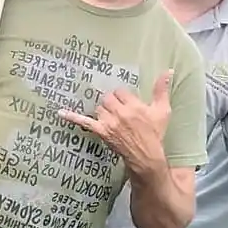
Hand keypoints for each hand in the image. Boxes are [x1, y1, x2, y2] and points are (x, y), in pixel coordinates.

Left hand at [58, 70, 173, 176]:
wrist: (146, 157)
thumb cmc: (155, 134)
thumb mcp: (162, 111)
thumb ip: (162, 89)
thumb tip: (167, 70)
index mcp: (134, 105)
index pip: (120, 91)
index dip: (123, 97)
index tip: (127, 103)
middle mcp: (120, 113)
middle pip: (108, 98)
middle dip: (112, 102)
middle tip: (119, 110)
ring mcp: (109, 123)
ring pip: (99, 107)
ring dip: (103, 110)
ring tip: (112, 118)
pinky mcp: (101, 132)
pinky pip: (84, 122)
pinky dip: (72, 117)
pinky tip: (60, 112)